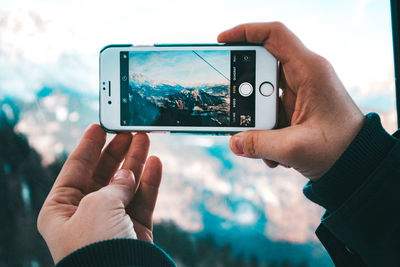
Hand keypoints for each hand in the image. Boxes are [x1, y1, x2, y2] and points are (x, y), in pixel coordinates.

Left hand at [37, 125, 161, 263]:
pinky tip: (155, 162)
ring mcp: (111, 222)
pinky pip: (142, 199)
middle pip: (102, 174)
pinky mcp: (134, 230)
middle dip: (116, 151)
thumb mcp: (97, 205)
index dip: (88, 146)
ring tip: (145, 139)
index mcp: (61, 210)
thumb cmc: (96, 246)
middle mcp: (85, 215)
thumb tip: (127, 175)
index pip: (75, 169)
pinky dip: (150, 181)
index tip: (99, 125)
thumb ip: (113, 185)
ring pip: (125, 184)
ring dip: (136, 161)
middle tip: (129, 131)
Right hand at [218, 22, 364, 180]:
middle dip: (244, 92)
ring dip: (255, 120)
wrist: (359, 163)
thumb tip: (234, 142)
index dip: (245, 32)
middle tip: (235, 109)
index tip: (222, 42)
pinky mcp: (295, 108)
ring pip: (262, 95)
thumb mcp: (295, 148)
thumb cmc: (340, 149)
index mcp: (308, 71)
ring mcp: (299, 92)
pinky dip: (264, 130)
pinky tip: (272, 152)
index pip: (274, 35)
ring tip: (262, 143)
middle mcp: (303, 76)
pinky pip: (269, 111)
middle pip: (261, 69)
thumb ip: (259, 144)